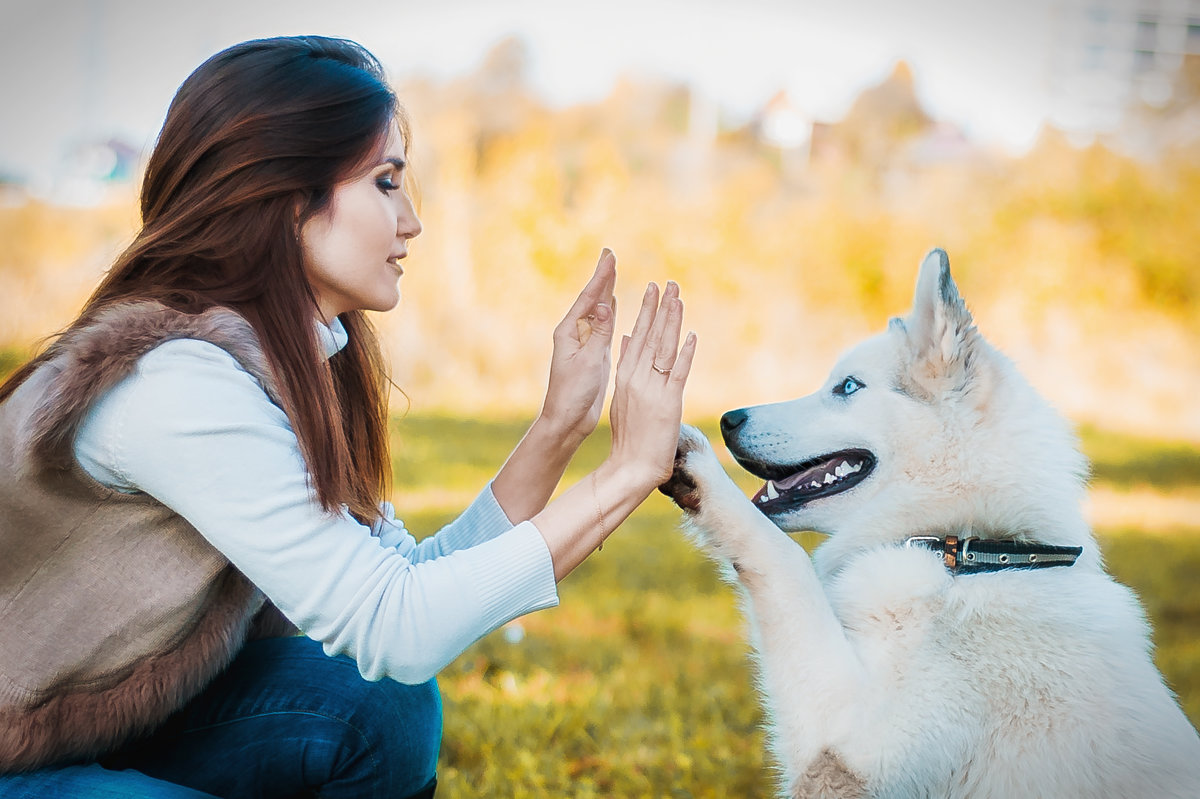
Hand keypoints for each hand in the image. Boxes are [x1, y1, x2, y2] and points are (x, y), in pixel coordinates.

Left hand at [539, 249, 617, 440]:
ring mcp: (583, 343)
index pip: (588, 298)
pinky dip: (608, 310)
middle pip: (591, 299)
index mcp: (569, 332)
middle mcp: (575, 334)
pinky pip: (602, 325)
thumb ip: (598, 333)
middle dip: (602, 277)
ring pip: (597, 310)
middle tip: (610, 255)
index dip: (601, 277)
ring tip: (612, 272)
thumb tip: (603, 303)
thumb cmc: (573, 393)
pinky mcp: (592, 353)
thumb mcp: (588, 362)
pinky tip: (611, 302)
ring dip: (606, 290)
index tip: (610, 257)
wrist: (568, 419)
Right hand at [607, 280, 697, 492]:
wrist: (632, 464)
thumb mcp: (622, 396)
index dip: (646, 311)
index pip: (637, 336)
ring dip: (672, 323)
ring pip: (663, 349)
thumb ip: (626, 365)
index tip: (652, 289)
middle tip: (669, 283)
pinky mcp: (668, 403)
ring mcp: (652, 389)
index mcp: (625, 375)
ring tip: (678, 299)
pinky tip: (691, 336)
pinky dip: (685, 354)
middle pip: (651, 337)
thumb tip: (628, 338)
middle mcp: (637, 378)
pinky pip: (678, 373)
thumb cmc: (630, 434)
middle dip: (660, 308)